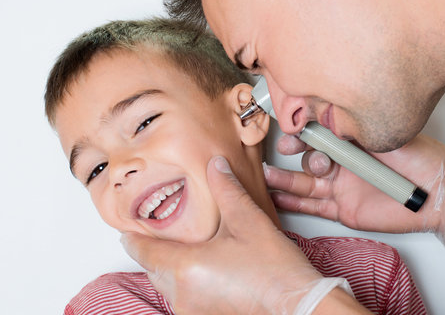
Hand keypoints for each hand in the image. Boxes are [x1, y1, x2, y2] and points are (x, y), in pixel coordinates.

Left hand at [121, 156, 324, 313]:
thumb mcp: (247, 219)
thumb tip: (216, 165)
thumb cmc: (273, 269)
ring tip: (182, 250)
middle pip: (153, 269)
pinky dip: (183, 282)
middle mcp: (182, 294)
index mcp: (186, 267)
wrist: (296, 304)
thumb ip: (226, 188)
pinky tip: (202, 270)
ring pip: (166, 285)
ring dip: (169, 267)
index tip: (127, 231)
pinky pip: (182, 297)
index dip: (133, 239)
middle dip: (153, 251)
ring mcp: (192, 310)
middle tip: (157, 234)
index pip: (144, 252)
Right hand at [267, 134, 444, 243]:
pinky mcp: (343, 209)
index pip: (319, 133)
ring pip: (304, 183)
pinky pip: (313, 206)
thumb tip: (326, 121)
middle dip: (294, 151)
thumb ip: (354, 132)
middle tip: (286, 149)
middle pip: (308, 156)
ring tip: (265, 178)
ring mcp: (341, 186)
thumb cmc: (420, 159)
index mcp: (352, 141)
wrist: (440, 194)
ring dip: (284, 180)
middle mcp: (343, 162)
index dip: (302, 132)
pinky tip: (276, 199)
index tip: (291, 130)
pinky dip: (293, 204)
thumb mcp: (384, 138)